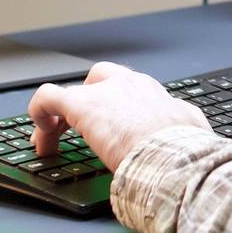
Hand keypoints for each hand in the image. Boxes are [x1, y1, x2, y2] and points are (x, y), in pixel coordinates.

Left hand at [27, 61, 210, 169]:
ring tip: (50, 142)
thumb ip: (183, 125)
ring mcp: (103, 92)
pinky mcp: (80, 104)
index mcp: (153, 92)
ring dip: (58, 117)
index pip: (127, 90)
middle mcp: (128, 84)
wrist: (172, 149)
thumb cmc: (184, 145)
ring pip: (71, 93)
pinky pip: (48, 98)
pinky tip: (40, 135)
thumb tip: (193, 130)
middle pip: (98, 82)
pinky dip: (38, 112)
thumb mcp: (190, 129)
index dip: (112, 108)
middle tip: (77, 130)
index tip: (108, 128)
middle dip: (85, 103)